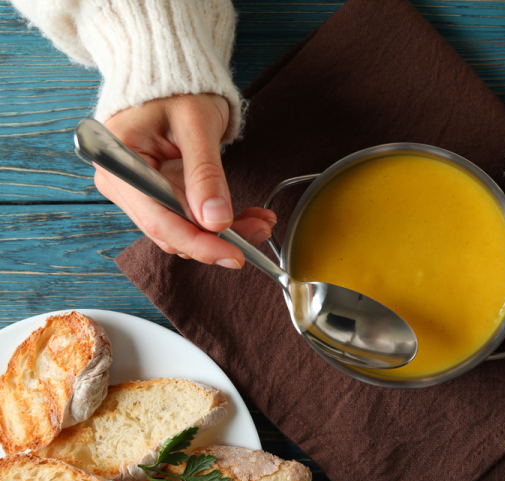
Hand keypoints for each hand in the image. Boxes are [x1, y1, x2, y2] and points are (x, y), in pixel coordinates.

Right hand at [98, 94, 275, 268]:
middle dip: (217, 239)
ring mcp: (137, 191)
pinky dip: (216, 222)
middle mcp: (121, 181)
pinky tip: (245, 217)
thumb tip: (216, 221)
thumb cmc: (180, 88)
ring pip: (181, 230)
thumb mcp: (197, 125)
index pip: (158, 218)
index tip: (233, 255)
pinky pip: (187, 219)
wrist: (174, 76)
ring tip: (259, 221)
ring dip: (222, 232)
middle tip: (259, 230)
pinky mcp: (156, 194)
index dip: (197, 243)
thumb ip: (205, 175)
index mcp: (118, 159)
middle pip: (170, 230)